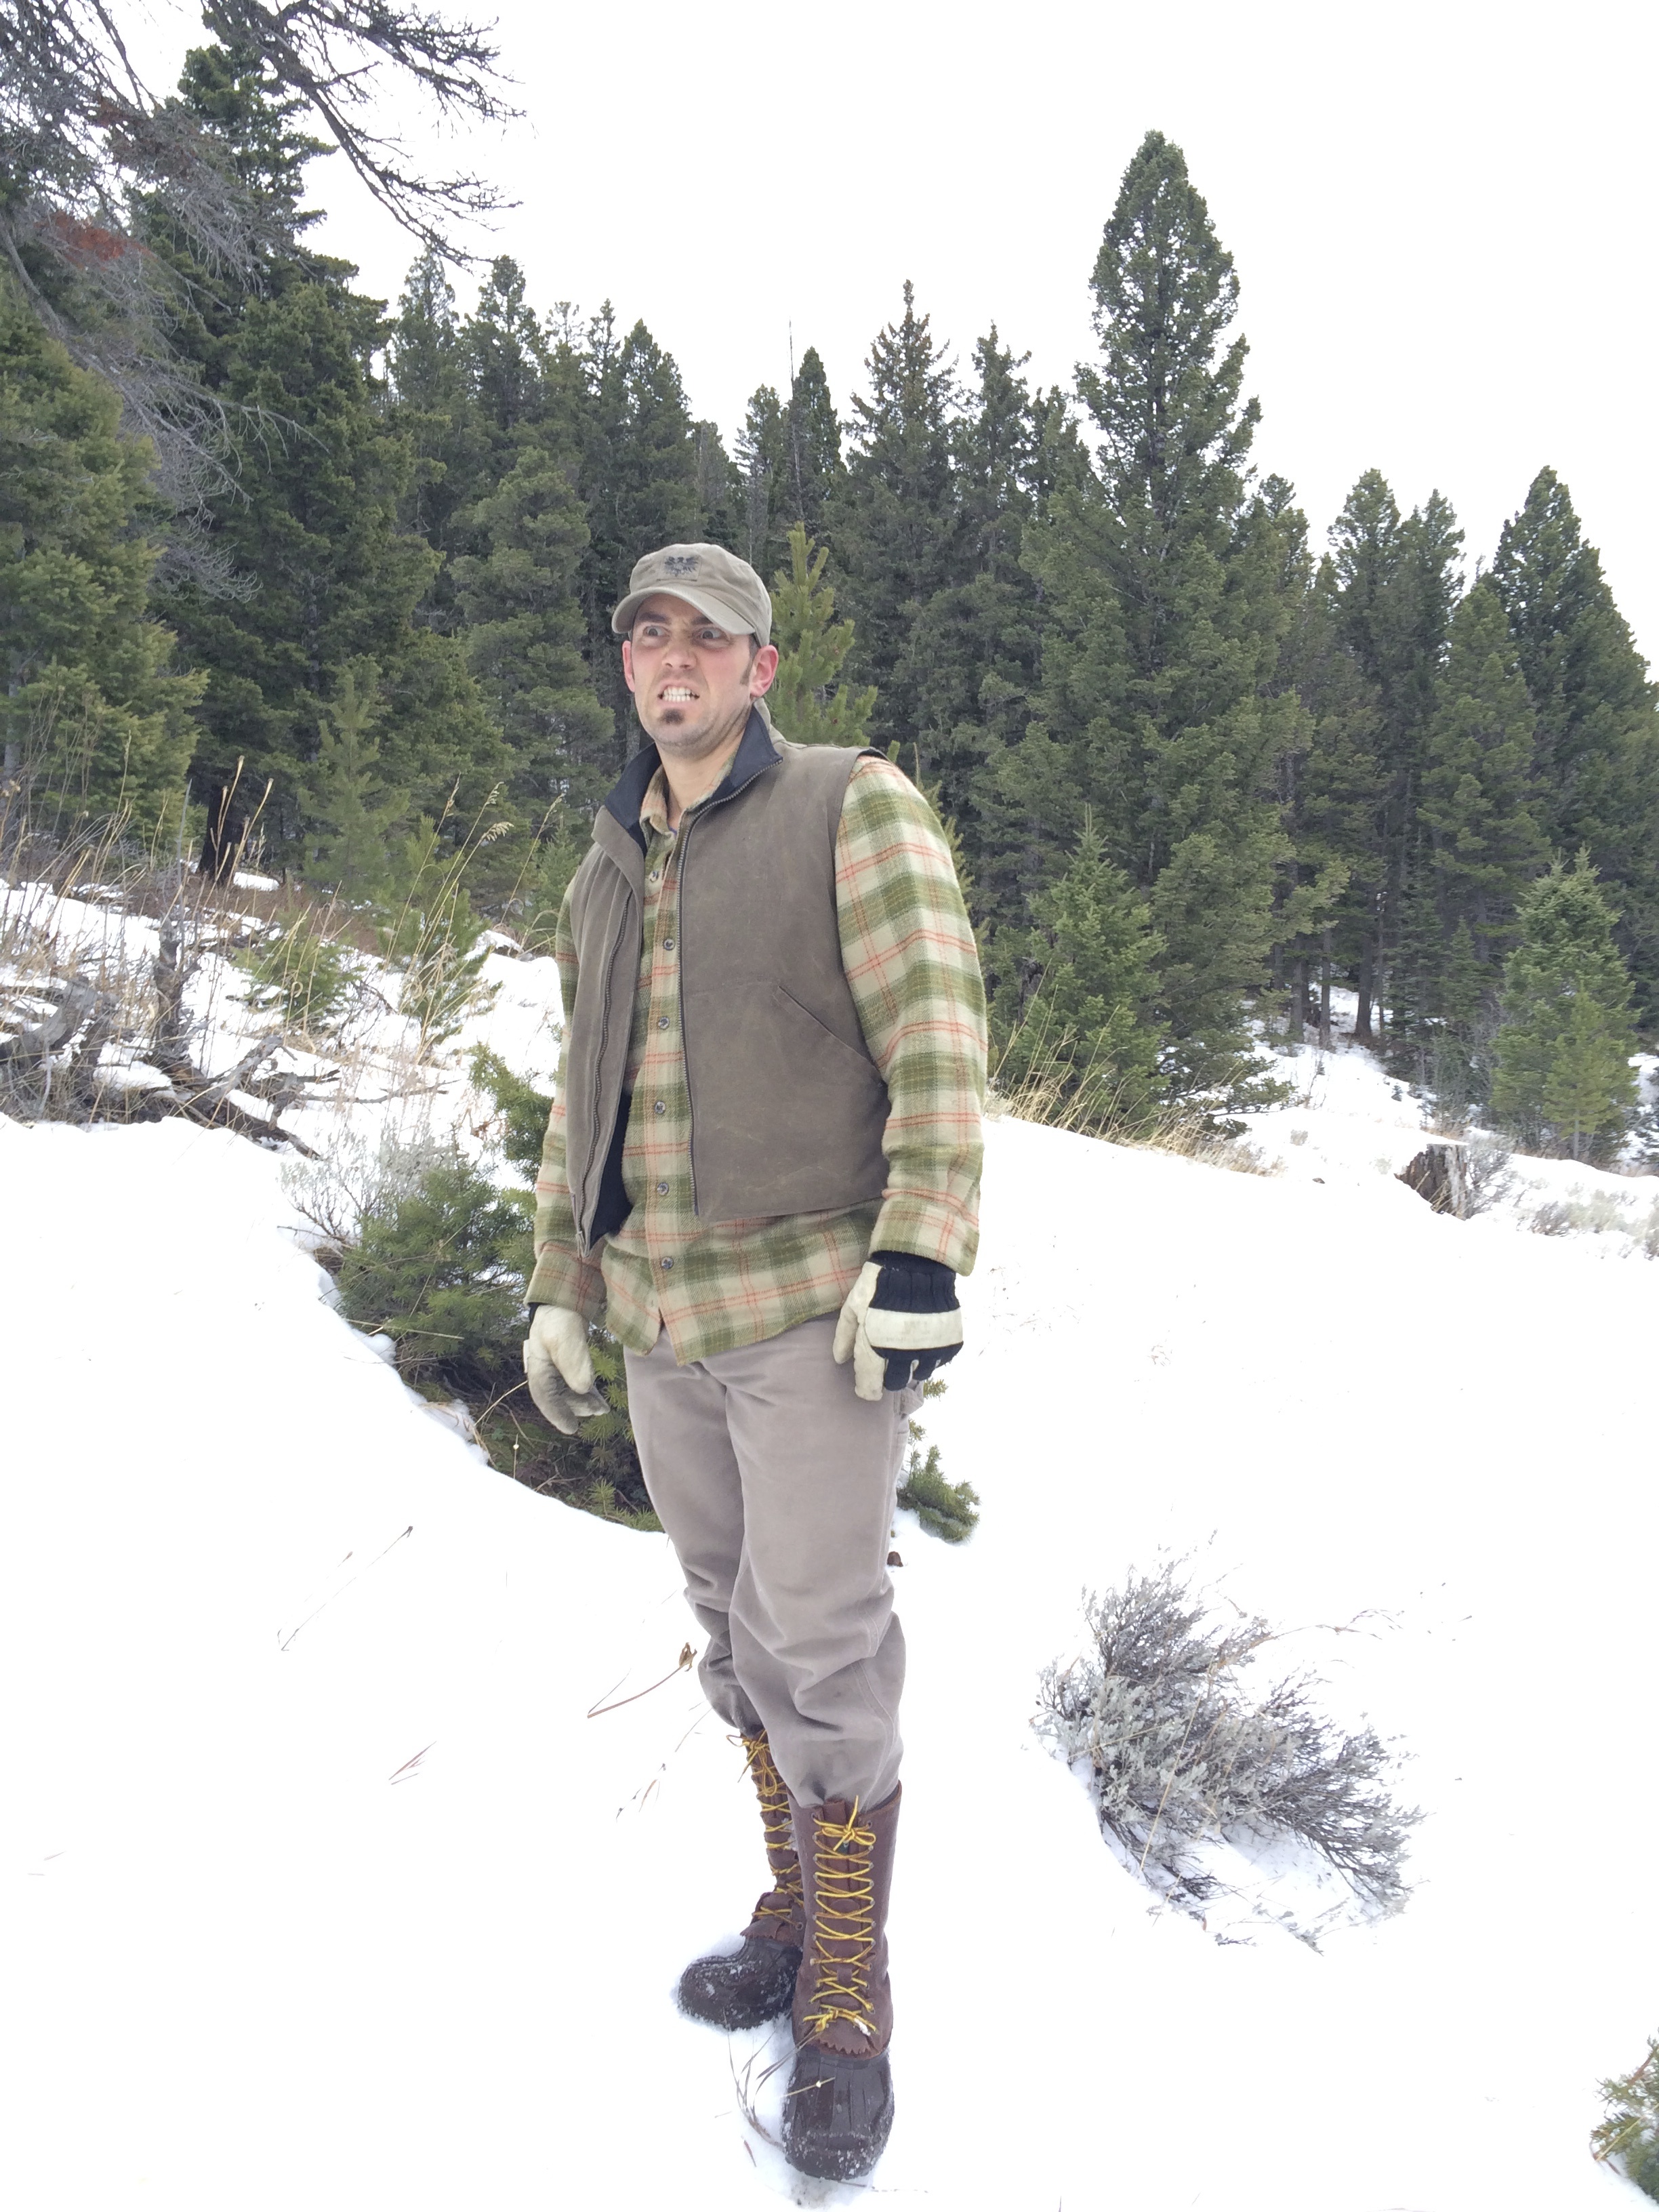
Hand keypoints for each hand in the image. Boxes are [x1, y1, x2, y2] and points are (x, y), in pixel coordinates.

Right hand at [523, 1305, 609, 1433]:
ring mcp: (555, 1367)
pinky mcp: (568, 1362)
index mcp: (538, 1368)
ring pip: (568, 1392)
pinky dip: (586, 1392)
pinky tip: (599, 1399)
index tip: (571, 1429)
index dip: (557, 1415)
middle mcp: (544, 1371)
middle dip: (577, 1407)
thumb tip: (583, 1388)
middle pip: (559, 1397)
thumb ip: (574, 1362)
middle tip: (597, 1410)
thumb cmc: (560, 1317)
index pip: (544, 1397)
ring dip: (583, 1402)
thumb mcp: (565, 1337)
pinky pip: (575, 1383)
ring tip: (602, 1409)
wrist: (564, 1298)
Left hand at [832, 1251, 962, 1402]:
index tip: (866, 1390)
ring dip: (909, 1366)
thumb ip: (845, 1335)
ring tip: (906, 1350)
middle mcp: (902, 1355)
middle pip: (895, 1383)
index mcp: (876, 1347)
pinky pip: (938, 1361)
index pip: (870, 1383)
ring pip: (917, 1374)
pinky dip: (930, 1355)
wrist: (917, 1263)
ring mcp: (928, 1350)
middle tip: (886, 1364)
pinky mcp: (948, 1343)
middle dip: (887, 1378)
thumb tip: (839, 1360)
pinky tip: (923, 1341)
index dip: (866, 1390)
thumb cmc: (877, 1284)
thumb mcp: (853, 1306)